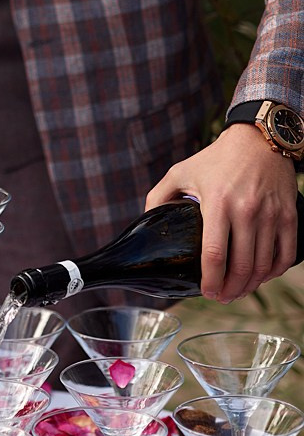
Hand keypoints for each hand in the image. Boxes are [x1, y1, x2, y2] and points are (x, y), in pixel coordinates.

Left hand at [145, 124, 299, 301]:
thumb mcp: (180, 172)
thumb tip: (145, 223)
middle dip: (230, 290)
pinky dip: (274, 272)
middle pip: (241, 266)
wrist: (259, 139)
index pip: (214, 254)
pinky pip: (286, 254)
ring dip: (251, 285)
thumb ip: (158, 197)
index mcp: (217, 203)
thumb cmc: (216, 158)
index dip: (210, 281)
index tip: (206, 293)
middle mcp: (246, 210)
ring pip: (264, 265)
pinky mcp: (289, 215)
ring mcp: (271, 214)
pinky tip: (262, 276)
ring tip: (239, 290)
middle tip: (222, 297)